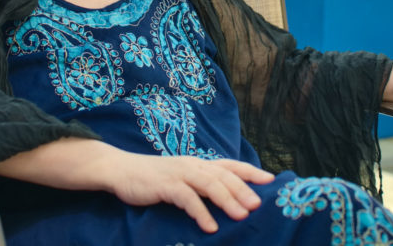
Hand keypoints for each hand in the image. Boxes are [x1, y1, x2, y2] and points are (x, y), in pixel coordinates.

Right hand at [107, 154, 275, 232]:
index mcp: (199, 163)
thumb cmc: (153, 178)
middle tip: (258, 206)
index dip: (251, 171)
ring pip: (210, 184)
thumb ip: (200, 185)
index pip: (230, 165)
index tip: (271, 180)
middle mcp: (193, 165)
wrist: (121, 170)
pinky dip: (201, 212)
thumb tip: (224, 200)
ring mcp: (179, 173)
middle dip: (243, 190)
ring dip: (227, 200)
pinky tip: (210, 227)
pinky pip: (187, 198)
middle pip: (224, 175)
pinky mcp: (165, 185)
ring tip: (241, 216)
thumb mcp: (181, 178)